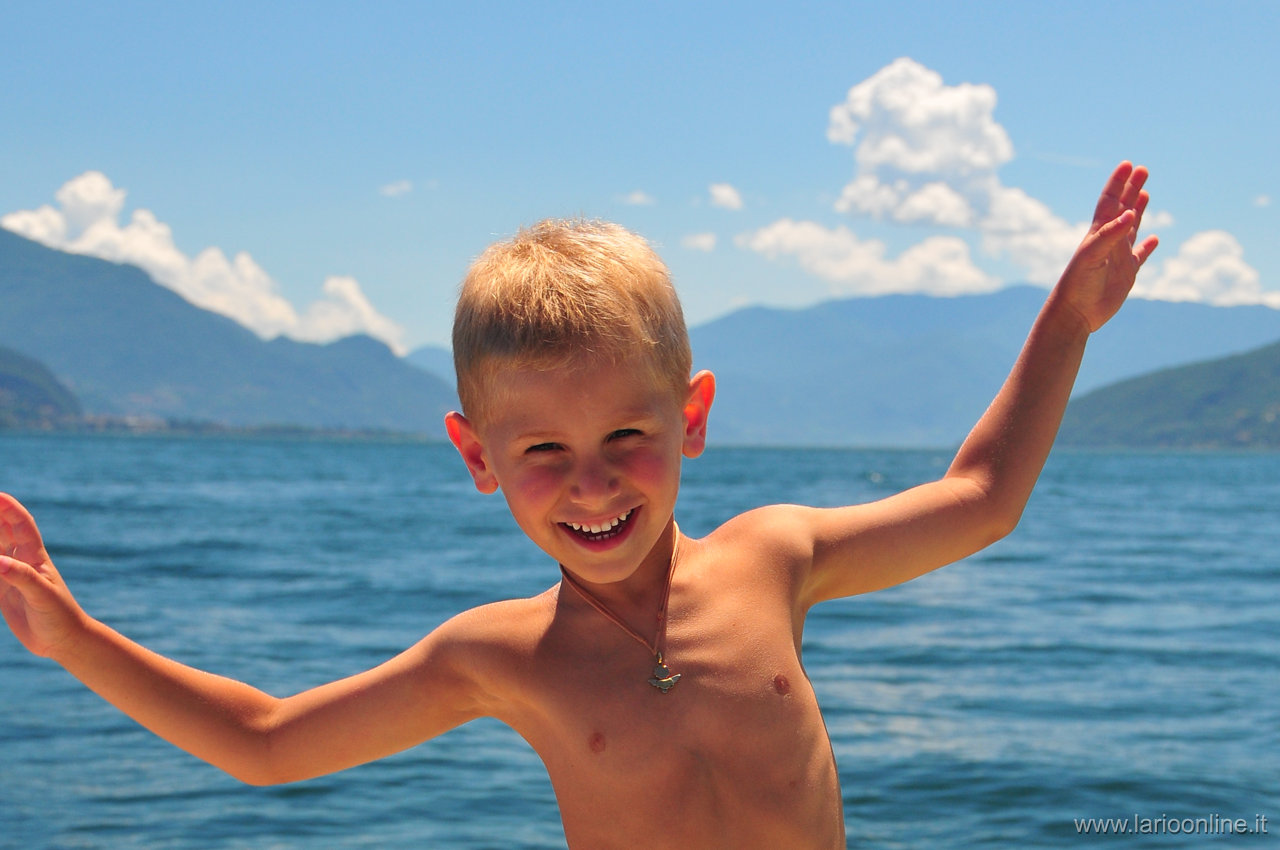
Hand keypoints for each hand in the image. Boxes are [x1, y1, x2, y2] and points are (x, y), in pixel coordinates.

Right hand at [0, 493, 86, 658]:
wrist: (63, 641)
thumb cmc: (60, 615)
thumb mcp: (43, 595)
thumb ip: (22, 577)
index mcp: (35, 557)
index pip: (20, 525)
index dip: (9, 509)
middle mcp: (21, 562)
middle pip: (2, 532)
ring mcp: (10, 576)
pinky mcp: (2, 593)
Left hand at [1055, 161, 1159, 331]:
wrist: (1075, 314)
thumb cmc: (1077, 285)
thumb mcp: (1092, 256)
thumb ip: (1110, 235)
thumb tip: (1131, 213)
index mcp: (1098, 233)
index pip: (1110, 201)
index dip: (1118, 182)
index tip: (1128, 164)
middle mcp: (1109, 241)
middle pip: (1123, 208)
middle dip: (1131, 188)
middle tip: (1143, 169)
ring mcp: (1118, 256)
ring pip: (1132, 227)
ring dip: (1139, 210)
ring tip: (1145, 193)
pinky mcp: (1126, 273)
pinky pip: (1140, 256)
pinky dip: (1148, 247)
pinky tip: (1155, 239)